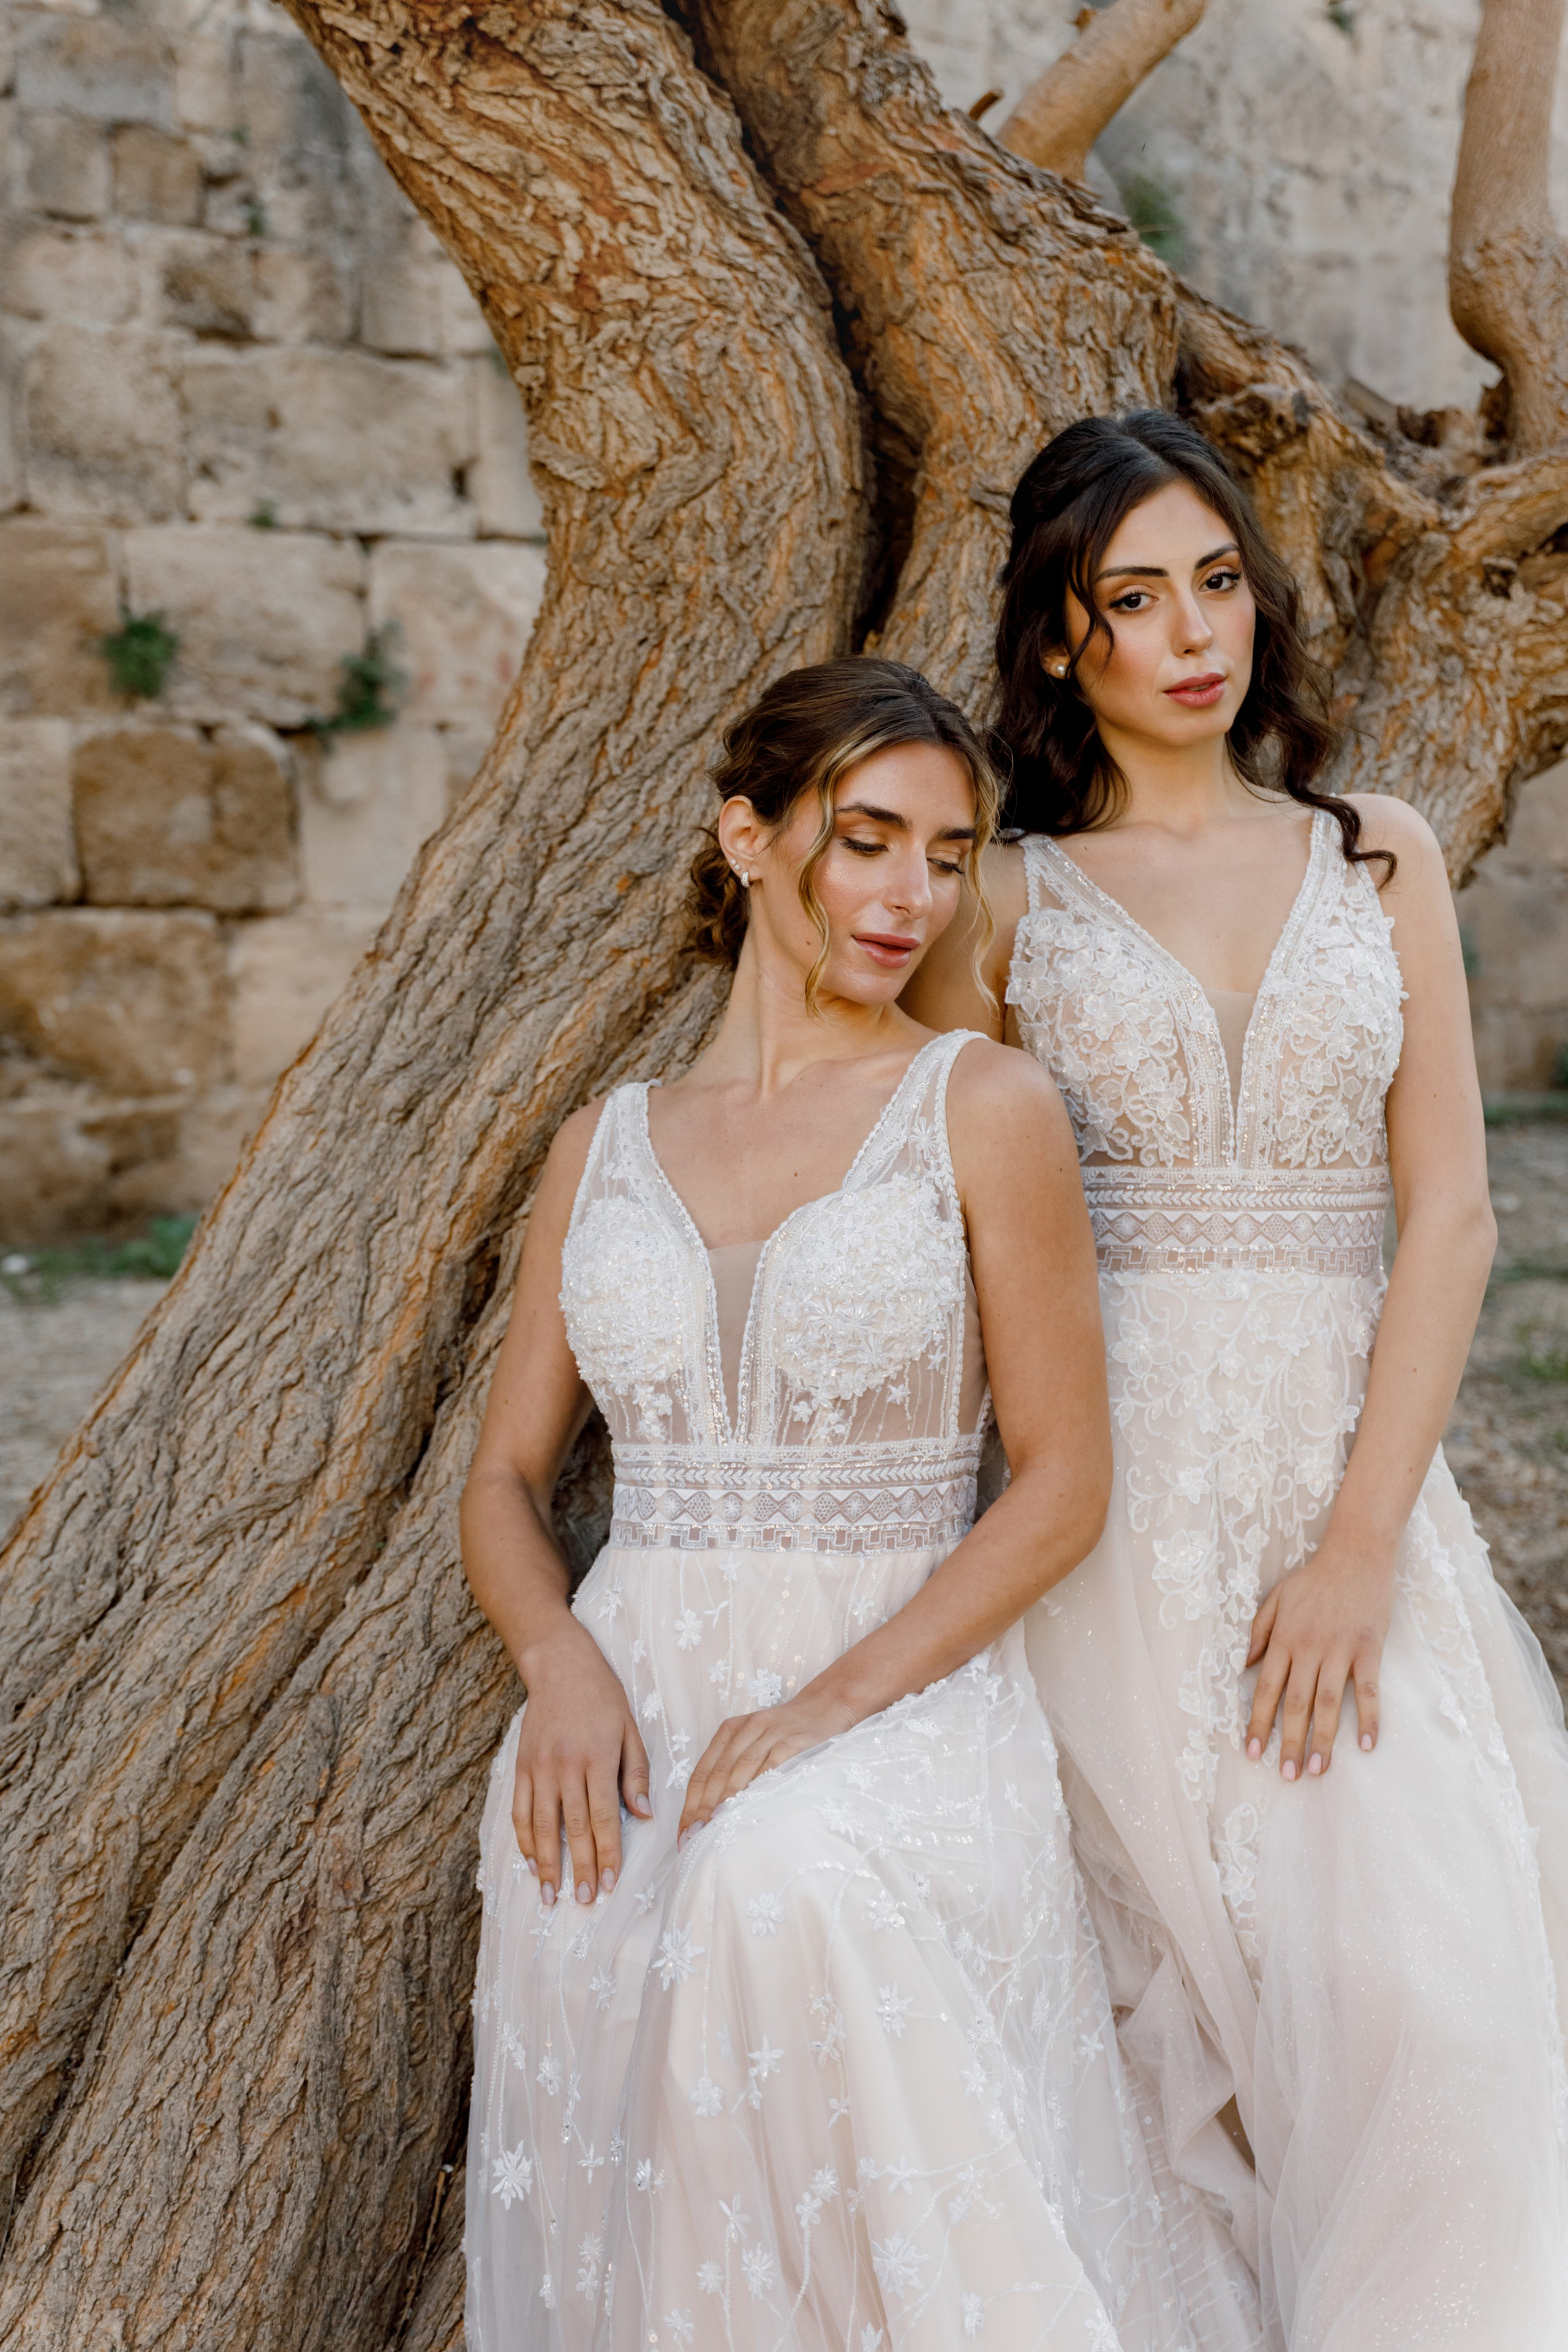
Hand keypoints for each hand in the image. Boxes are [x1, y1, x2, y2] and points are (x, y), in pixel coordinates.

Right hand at [514, 1619, 650, 1906]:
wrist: (560, 1666)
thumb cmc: (603, 1697)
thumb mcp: (629, 1728)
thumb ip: (635, 1772)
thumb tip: (645, 1814)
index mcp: (597, 1758)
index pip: (603, 1816)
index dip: (608, 1853)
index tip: (611, 1884)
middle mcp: (565, 1766)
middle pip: (573, 1827)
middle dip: (581, 1868)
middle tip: (586, 1900)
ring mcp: (539, 1767)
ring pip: (542, 1825)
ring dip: (547, 1864)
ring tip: (552, 1895)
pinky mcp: (522, 1767)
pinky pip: (521, 1810)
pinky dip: (525, 1839)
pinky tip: (532, 1862)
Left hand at [678, 1689, 855, 1842]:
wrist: (824, 1707)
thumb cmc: (783, 1735)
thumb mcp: (752, 1743)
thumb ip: (732, 1770)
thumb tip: (707, 1818)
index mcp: (729, 1731)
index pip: (702, 1772)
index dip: (690, 1805)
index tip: (684, 1834)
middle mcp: (746, 1729)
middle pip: (717, 1773)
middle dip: (703, 1809)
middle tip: (695, 1838)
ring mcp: (771, 1733)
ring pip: (742, 1768)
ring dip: (727, 1800)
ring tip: (716, 1828)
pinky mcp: (795, 1740)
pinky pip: (774, 1765)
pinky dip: (761, 1786)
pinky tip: (753, 1808)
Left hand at [1245, 1539, 1392, 1780]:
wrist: (1356, 1554)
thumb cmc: (1315, 1578)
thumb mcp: (1276, 1599)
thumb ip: (1258, 1632)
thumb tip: (1244, 1666)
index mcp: (1284, 1638)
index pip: (1266, 1689)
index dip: (1258, 1722)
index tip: (1252, 1752)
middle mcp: (1309, 1648)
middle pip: (1296, 1703)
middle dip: (1289, 1742)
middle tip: (1286, 1776)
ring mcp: (1341, 1650)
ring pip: (1329, 1703)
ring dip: (1322, 1739)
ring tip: (1316, 1771)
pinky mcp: (1369, 1649)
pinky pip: (1369, 1689)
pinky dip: (1369, 1717)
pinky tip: (1365, 1744)